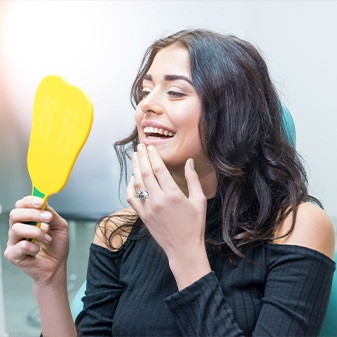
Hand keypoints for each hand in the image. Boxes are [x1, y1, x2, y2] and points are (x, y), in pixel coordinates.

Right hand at [4, 196, 68, 285]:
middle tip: (48, 218)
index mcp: (28, 219)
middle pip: (15, 214)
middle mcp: (18, 228)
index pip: (21, 204)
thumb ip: (52, 214)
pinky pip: (20, 246)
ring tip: (47, 239)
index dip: (30, 201)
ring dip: (37, 232)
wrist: (57, 265)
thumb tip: (44, 203)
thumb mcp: (60, 226)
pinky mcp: (12, 254)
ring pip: (17, 229)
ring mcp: (14, 241)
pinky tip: (38, 250)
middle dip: (33, 214)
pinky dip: (33, 247)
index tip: (41, 202)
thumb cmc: (57, 246)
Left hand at [127, 144, 210, 288]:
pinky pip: (132, 198)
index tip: (150, 147)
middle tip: (139, 147)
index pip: (159, 169)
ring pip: (137, 183)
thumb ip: (193, 179)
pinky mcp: (143, 216)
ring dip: (135, 168)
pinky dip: (130, 187)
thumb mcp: (199, 201)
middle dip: (142, 157)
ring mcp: (148, 208)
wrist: (184, 249)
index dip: (153, 155)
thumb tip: (189, 162)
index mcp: (173, 194)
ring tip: (135, 157)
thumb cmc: (195, 225)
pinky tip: (132, 179)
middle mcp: (158, 199)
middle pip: (146, 173)